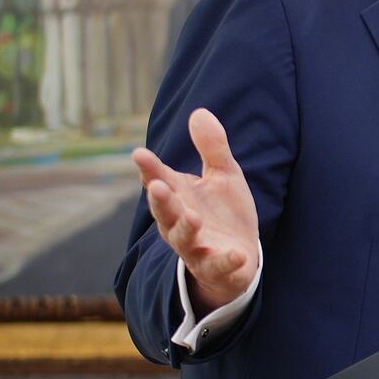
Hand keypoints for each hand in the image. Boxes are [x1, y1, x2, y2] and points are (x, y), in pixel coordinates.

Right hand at [132, 108, 261, 314]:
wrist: (239, 258)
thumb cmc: (224, 213)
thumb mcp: (223, 175)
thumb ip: (212, 148)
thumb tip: (199, 112)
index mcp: (179, 197)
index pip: (159, 180)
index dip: (149, 168)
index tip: (139, 154)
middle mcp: (180, 222)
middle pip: (165, 212)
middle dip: (161, 200)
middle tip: (157, 186)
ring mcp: (196, 247)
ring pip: (184, 239)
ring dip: (186, 228)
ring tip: (193, 217)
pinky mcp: (216, 267)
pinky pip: (217, 266)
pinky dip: (225, 261)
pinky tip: (236, 254)